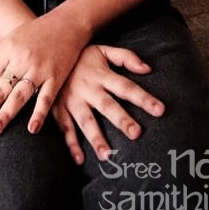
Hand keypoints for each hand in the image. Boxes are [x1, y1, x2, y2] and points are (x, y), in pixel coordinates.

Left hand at [0, 9, 90, 139]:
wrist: (66, 22)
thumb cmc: (35, 33)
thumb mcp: (10, 41)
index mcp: (6, 50)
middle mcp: (21, 59)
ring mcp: (39, 68)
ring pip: (19, 94)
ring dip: (6, 114)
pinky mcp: (56, 76)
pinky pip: (46, 97)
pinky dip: (39, 113)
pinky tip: (32, 128)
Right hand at [52, 45, 164, 163]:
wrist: (48, 53)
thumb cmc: (81, 55)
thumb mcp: (103, 50)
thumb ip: (126, 57)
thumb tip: (148, 69)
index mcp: (101, 75)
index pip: (126, 87)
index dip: (143, 98)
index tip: (160, 110)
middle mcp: (88, 89)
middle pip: (108, 106)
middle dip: (121, 120)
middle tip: (136, 133)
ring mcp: (72, 100)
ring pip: (86, 121)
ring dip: (96, 138)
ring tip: (108, 155)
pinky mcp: (58, 108)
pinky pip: (65, 128)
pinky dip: (71, 144)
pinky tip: (80, 159)